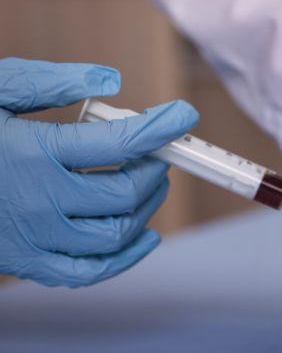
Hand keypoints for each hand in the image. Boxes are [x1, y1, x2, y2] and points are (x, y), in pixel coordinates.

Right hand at [0, 58, 198, 286]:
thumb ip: (49, 83)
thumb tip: (111, 80)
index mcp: (31, 153)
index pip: (118, 143)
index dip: (161, 128)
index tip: (183, 117)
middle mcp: (38, 201)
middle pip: (125, 192)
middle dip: (154, 170)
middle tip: (158, 154)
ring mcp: (33, 239)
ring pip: (116, 234)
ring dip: (146, 208)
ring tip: (149, 185)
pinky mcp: (26, 263)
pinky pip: (90, 272)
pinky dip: (126, 258)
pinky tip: (144, 237)